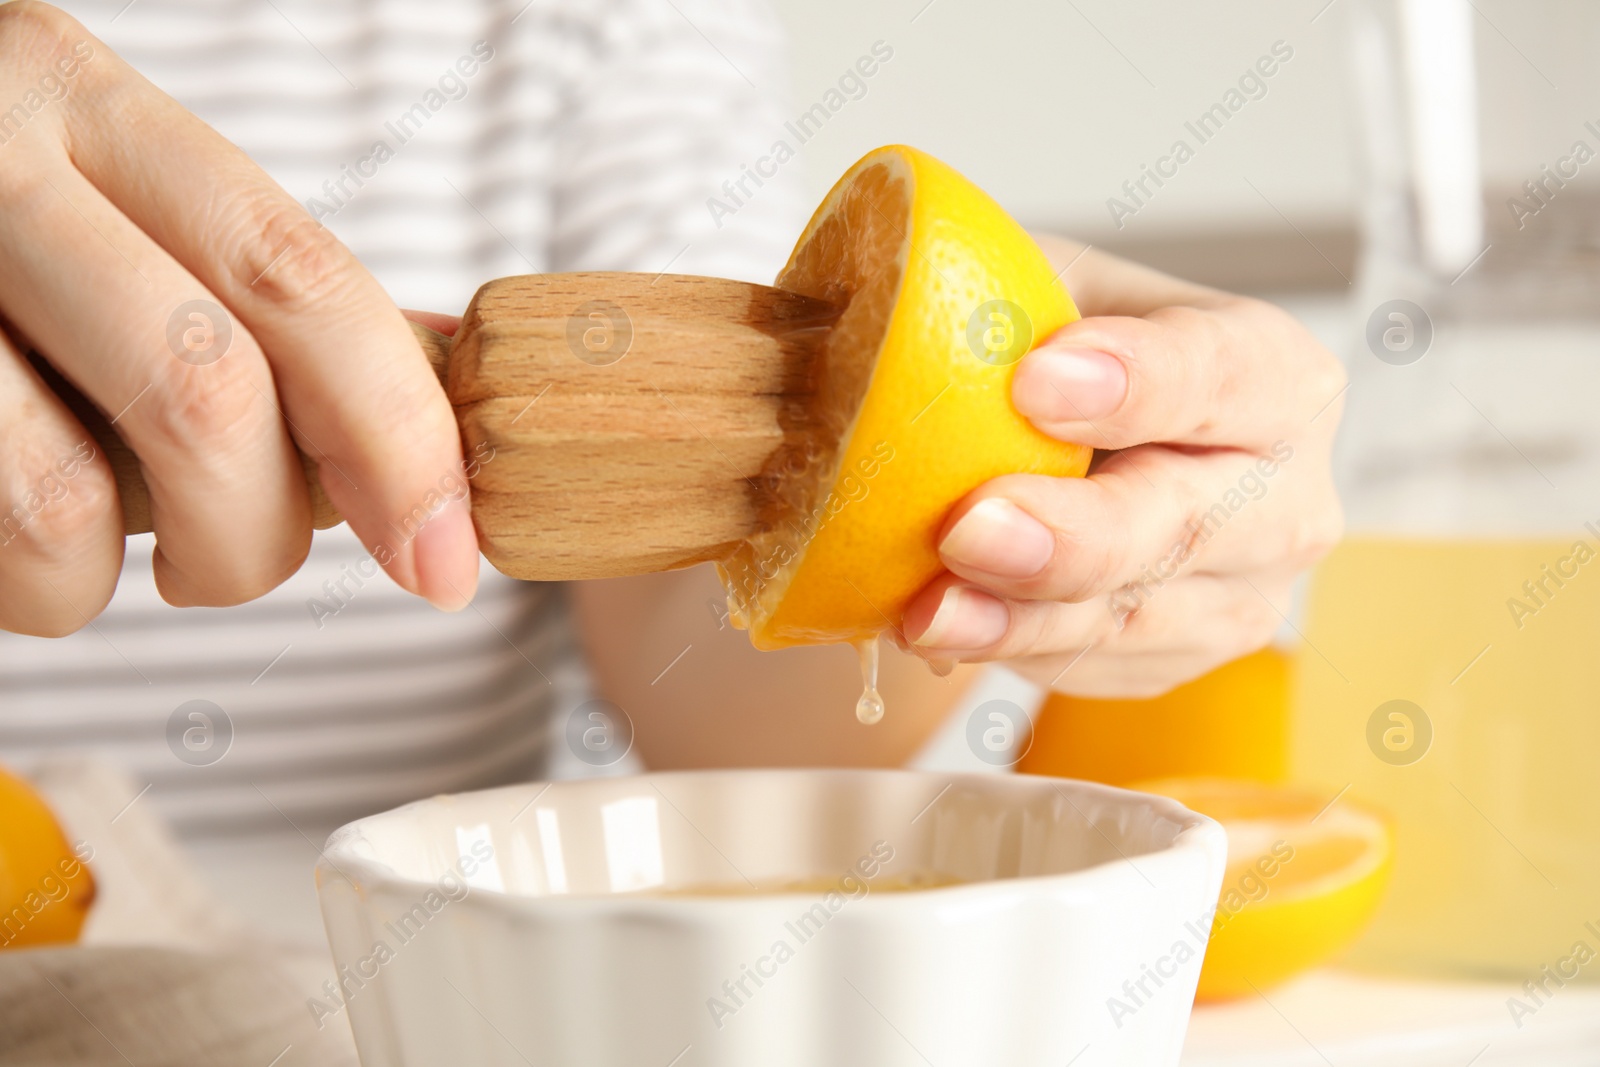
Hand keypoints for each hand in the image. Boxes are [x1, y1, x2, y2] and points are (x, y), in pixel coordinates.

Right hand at [0, 3, 477, 636]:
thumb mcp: (121, 215)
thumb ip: (267, 297)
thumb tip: (448, 393)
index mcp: (91, 107)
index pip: (301, 278)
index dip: (399, 438)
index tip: (447, 558)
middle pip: (205, 390)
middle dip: (261, 532)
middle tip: (237, 565)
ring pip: (70, 497)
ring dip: (115, 581)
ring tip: (100, 550)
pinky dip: (33, 589)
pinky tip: (21, 540)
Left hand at [901, 239, 1345, 696]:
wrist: (1051, 444)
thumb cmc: (1052, 346)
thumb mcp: (1036, 284)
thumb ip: (1003, 295)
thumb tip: (906, 306)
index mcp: (1276, 373)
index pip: (1226, 372)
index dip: (1137, 381)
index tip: (1033, 382)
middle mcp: (1284, 496)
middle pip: (1191, 525)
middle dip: (1075, 536)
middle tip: (970, 528)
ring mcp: (1242, 595)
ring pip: (1135, 621)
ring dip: (1023, 621)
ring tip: (929, 610)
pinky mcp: (1174, 660)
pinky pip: (1092, 670)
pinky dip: (1008, 652)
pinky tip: (937, 630)